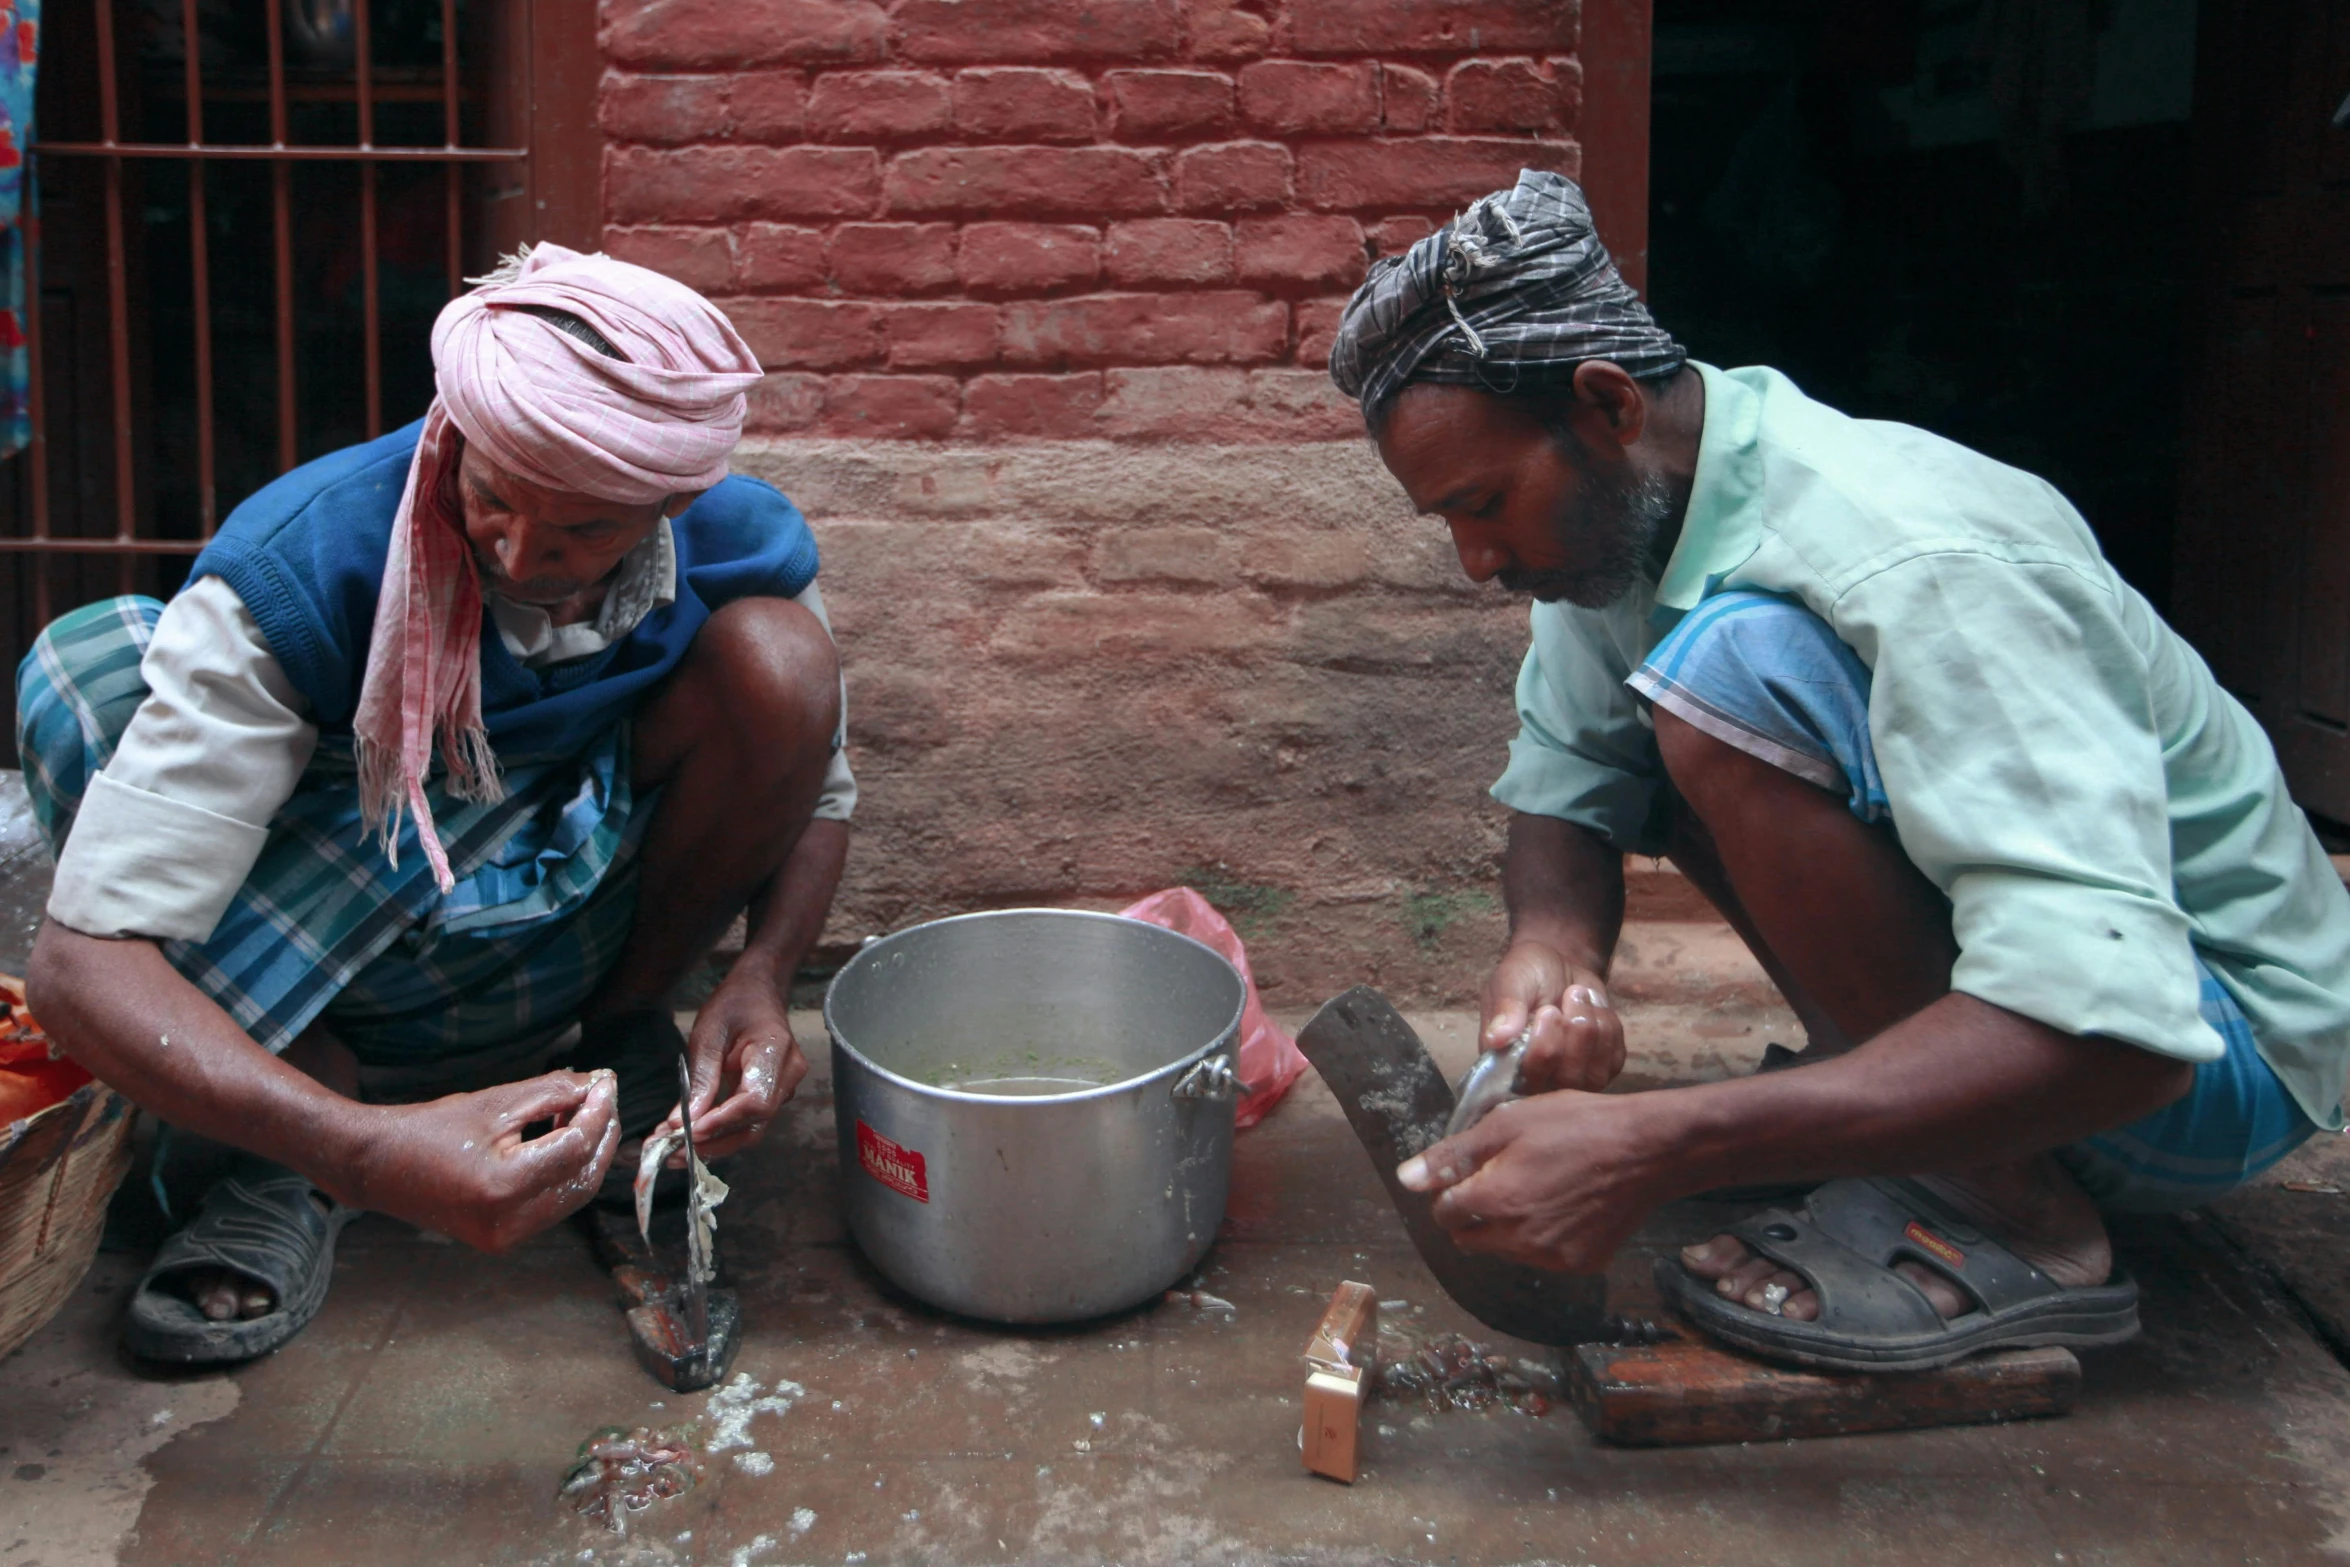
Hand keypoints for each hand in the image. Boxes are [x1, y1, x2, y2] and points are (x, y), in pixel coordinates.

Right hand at [345, 1069, 620, 1251]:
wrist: (378, 1167)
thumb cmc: (430, 1129)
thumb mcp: (495, 1103)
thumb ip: (553, 1093)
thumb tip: (601, 1084)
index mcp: (503, 1188)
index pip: (575, 1147)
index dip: (598, 1112)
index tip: (606, 1082)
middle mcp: (508, 1223)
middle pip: (582, 1178)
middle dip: (601, 1134)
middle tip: (604, 1097)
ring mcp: (506, 1238)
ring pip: (572, 1194)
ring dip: (586, 1154)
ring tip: (582, 1113)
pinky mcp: (503, 1239)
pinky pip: (552, 1205)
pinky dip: (564, 1172)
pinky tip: (561, 1139)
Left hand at [649, 972, 807, 1161]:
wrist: (759, 991)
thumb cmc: (734, 1004)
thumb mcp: (708, 1034)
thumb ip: (700, 1078)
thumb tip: (681, 1122)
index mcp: (775, 1051)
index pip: (755, 1101)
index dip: (722, 1122)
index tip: (687, 1132)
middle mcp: (788, 1075)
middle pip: (754, 1124)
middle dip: (713, 1143)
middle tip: (671, 1152)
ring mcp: (784, 1088)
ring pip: (752, 1129)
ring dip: (714, 1144)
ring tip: (674, 1149)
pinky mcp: (772, 1096)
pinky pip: (748, 1122)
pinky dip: (719, 1133)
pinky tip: (691, 1136)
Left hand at [1394, 1090, 1659, 1272]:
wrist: (1648, 1151)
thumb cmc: (1578, 1125)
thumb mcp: (1509, 1124)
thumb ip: (1453, 1156)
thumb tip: (1406, 1179)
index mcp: (1494, 1202)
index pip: (1444, 1212)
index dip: (1450, 1189)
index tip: (1470, 1171)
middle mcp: (1518, 1239)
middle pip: (1469, 1238)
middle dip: (1472, 1213)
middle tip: (1499, 1178)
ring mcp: (1550, 1257)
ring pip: (1504, 1249)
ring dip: (1506, 1226)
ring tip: (1537, 1186)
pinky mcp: (1580, 1264)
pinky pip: (1542, 1255)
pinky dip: (1541, 1236)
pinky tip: (1563, 1204)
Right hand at [1480, 939, 1625, 1093]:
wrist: (1560, 964)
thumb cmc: (1529, 972)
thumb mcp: (1512, 980)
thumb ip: (1505, 1008)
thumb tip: (1496, 1039)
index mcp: (1505, 1064)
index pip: (1529, 1078)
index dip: (1545, 1047)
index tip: (1549, 1010)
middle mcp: (1536, 1081)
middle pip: (1567, 1079)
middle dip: (1575, 1031)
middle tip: (1571, 993)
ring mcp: (1571, 1080)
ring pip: (1594, 1074)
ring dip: (1594, 1025)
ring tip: (1579, 997)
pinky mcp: (1601, 1070)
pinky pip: (1613, 1059)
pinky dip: (1608, 1026)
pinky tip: (1593, 1009)